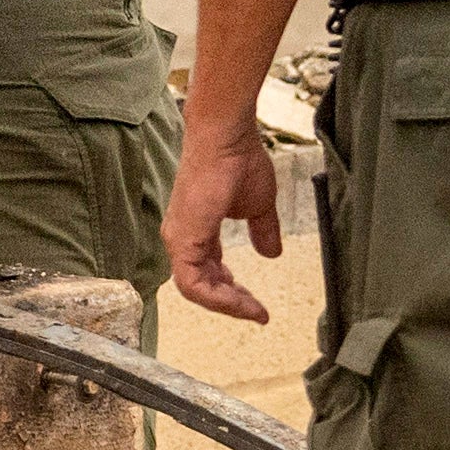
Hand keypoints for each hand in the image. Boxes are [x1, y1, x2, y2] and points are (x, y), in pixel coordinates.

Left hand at [163, 125, 286, 325]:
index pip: (208, 273)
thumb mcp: (258, 206)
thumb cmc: (239, 161)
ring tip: (253, 310)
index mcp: (195, 230)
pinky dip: (218, 298)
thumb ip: (262, 231)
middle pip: (201, 286)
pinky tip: (242, 301)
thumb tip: (271, 253)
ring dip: (227, 305)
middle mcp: (181, 237)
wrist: (227, 138)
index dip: (232, 292)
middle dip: (231, 303)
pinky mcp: (181, 240)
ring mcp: (178, 239)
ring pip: (195, 290)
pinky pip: (193, 284)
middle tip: (257, 311)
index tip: (257, 305)